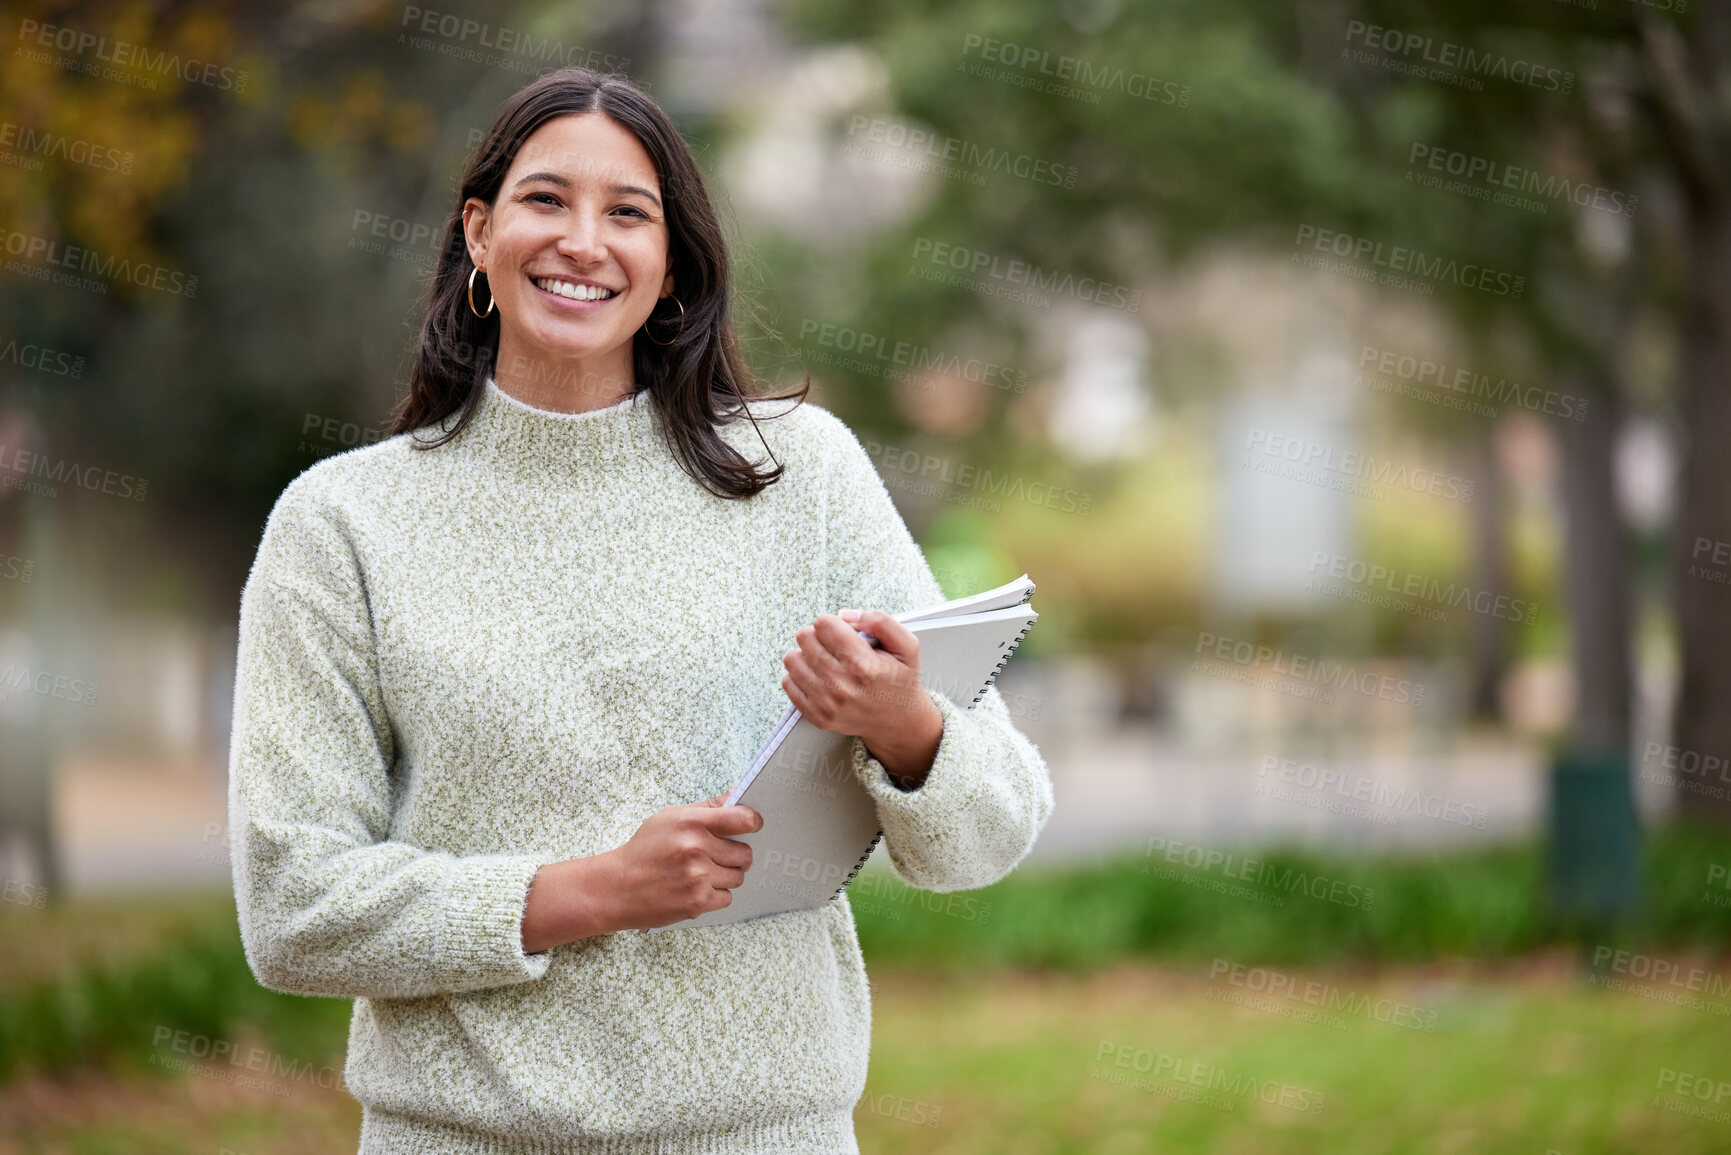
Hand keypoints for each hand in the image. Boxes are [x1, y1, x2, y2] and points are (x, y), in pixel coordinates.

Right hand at [520, 792, 760, 949]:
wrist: (616, 888)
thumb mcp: (669, 818)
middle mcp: (697, 848)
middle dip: (734, 855)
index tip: (752, 826)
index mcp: (691, 822)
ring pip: (738, 876)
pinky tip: (694, 888)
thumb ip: (706, 809)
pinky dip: (715, 895)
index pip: (744, 818)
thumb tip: (738, 795)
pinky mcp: (698, 901)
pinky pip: (727, 897)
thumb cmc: (643, 850)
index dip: (754, 822)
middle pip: (745, 853)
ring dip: (725, 876)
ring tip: (700, 873)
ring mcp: (699, 876)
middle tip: (715, 855)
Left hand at [780, 608, 943, 786]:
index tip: (842, 633)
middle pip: (805, 638)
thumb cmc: (900, 682)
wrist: (899, 723)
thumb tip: (844, 615)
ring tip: (825, 660)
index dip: (833, 623)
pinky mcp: (816, 716)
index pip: (824, 624)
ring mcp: (826, 703)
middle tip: (834, 646)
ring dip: (807, 655)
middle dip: (819, 636)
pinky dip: (800, 676)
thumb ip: (880, 621)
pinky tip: (819, 677)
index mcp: (863, 665)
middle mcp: (842, 685)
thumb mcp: (905, 646)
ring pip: (792, 659)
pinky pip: (788, 683)